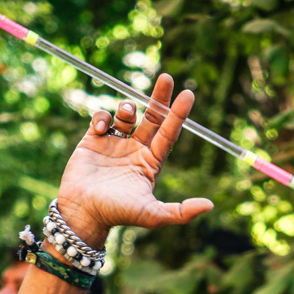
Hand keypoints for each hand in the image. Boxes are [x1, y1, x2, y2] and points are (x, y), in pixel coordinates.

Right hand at [56, 73, 212, 245]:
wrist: (83, 213)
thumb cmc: (118, 214)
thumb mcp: (153, 215)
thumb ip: (181, 212)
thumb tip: (210, 205)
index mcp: (151, 162)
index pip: (168, 133)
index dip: (178, 115)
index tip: (188, 94)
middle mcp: (135, 150)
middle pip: (152, 117)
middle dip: (159, 98)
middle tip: (167, 78)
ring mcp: (114, 143)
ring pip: (126, 115)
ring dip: (128, 108)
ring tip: (126, 114)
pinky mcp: (92, 141)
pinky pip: (101, 118)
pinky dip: (103, 117)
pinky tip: (101, 129)